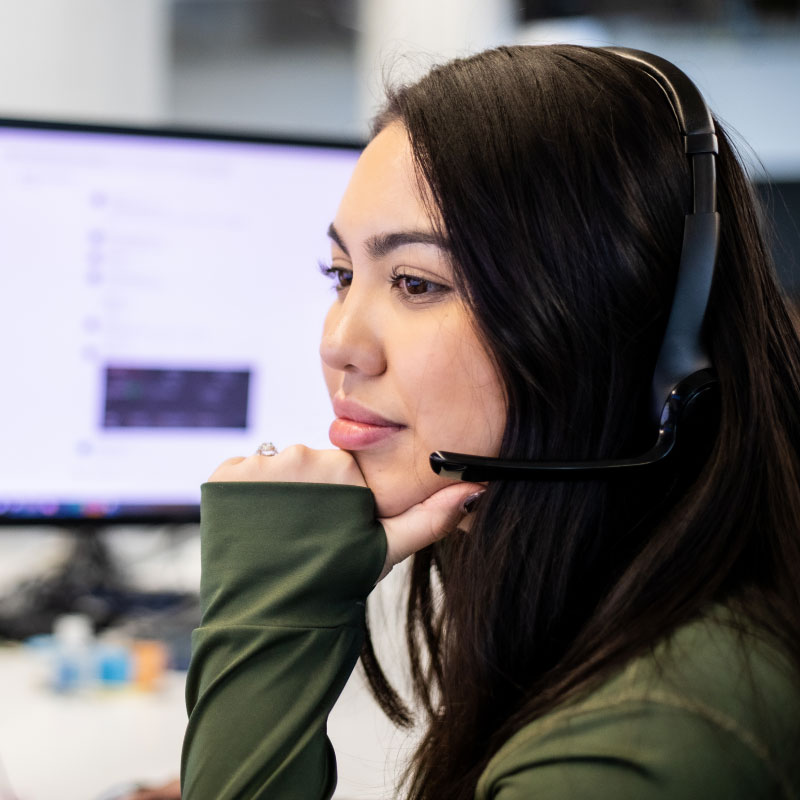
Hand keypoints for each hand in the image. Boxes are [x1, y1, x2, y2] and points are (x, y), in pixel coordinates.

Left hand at [208, 446, 483, 581]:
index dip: (338, 500)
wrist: (272, 620)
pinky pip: (240, 471)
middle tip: (303, 535)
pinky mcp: (225, 475)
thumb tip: (477, 490)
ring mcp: (260, 465)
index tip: (330, 528)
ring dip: (274, 492)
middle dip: (307, 493)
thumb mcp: (388, 549)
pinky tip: (252, 525)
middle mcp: (301, 456)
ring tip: (276, 534)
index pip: (342, 468)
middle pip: (308, 465)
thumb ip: (431, 516)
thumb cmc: (336, 583)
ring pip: (275, 468)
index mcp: (343, 468)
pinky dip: (244, 493)